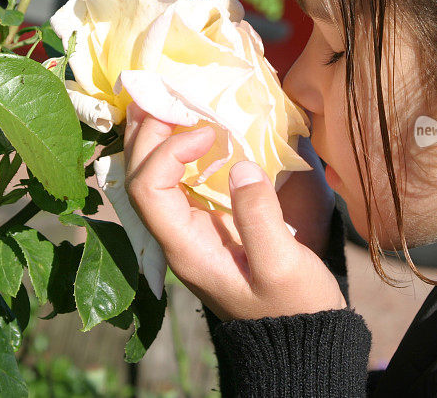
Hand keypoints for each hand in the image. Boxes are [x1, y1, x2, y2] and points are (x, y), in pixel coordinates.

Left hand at [123, 102, 346, 320]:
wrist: (296, 340)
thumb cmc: (292, 307)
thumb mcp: (283, 265)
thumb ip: (259, 216)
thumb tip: (242, 164)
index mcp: (186, 249)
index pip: (149, 190)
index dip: (168, 152)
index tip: (208, 132)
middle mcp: (176, 238)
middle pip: (140, 179)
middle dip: (148, 135)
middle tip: (166, 96)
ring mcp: (189, 232)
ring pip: (153, 179)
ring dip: (157, 139)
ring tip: (168, 103)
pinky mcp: (206, 227)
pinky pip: (177, 183)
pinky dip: (178, 153)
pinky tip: (193, 133)